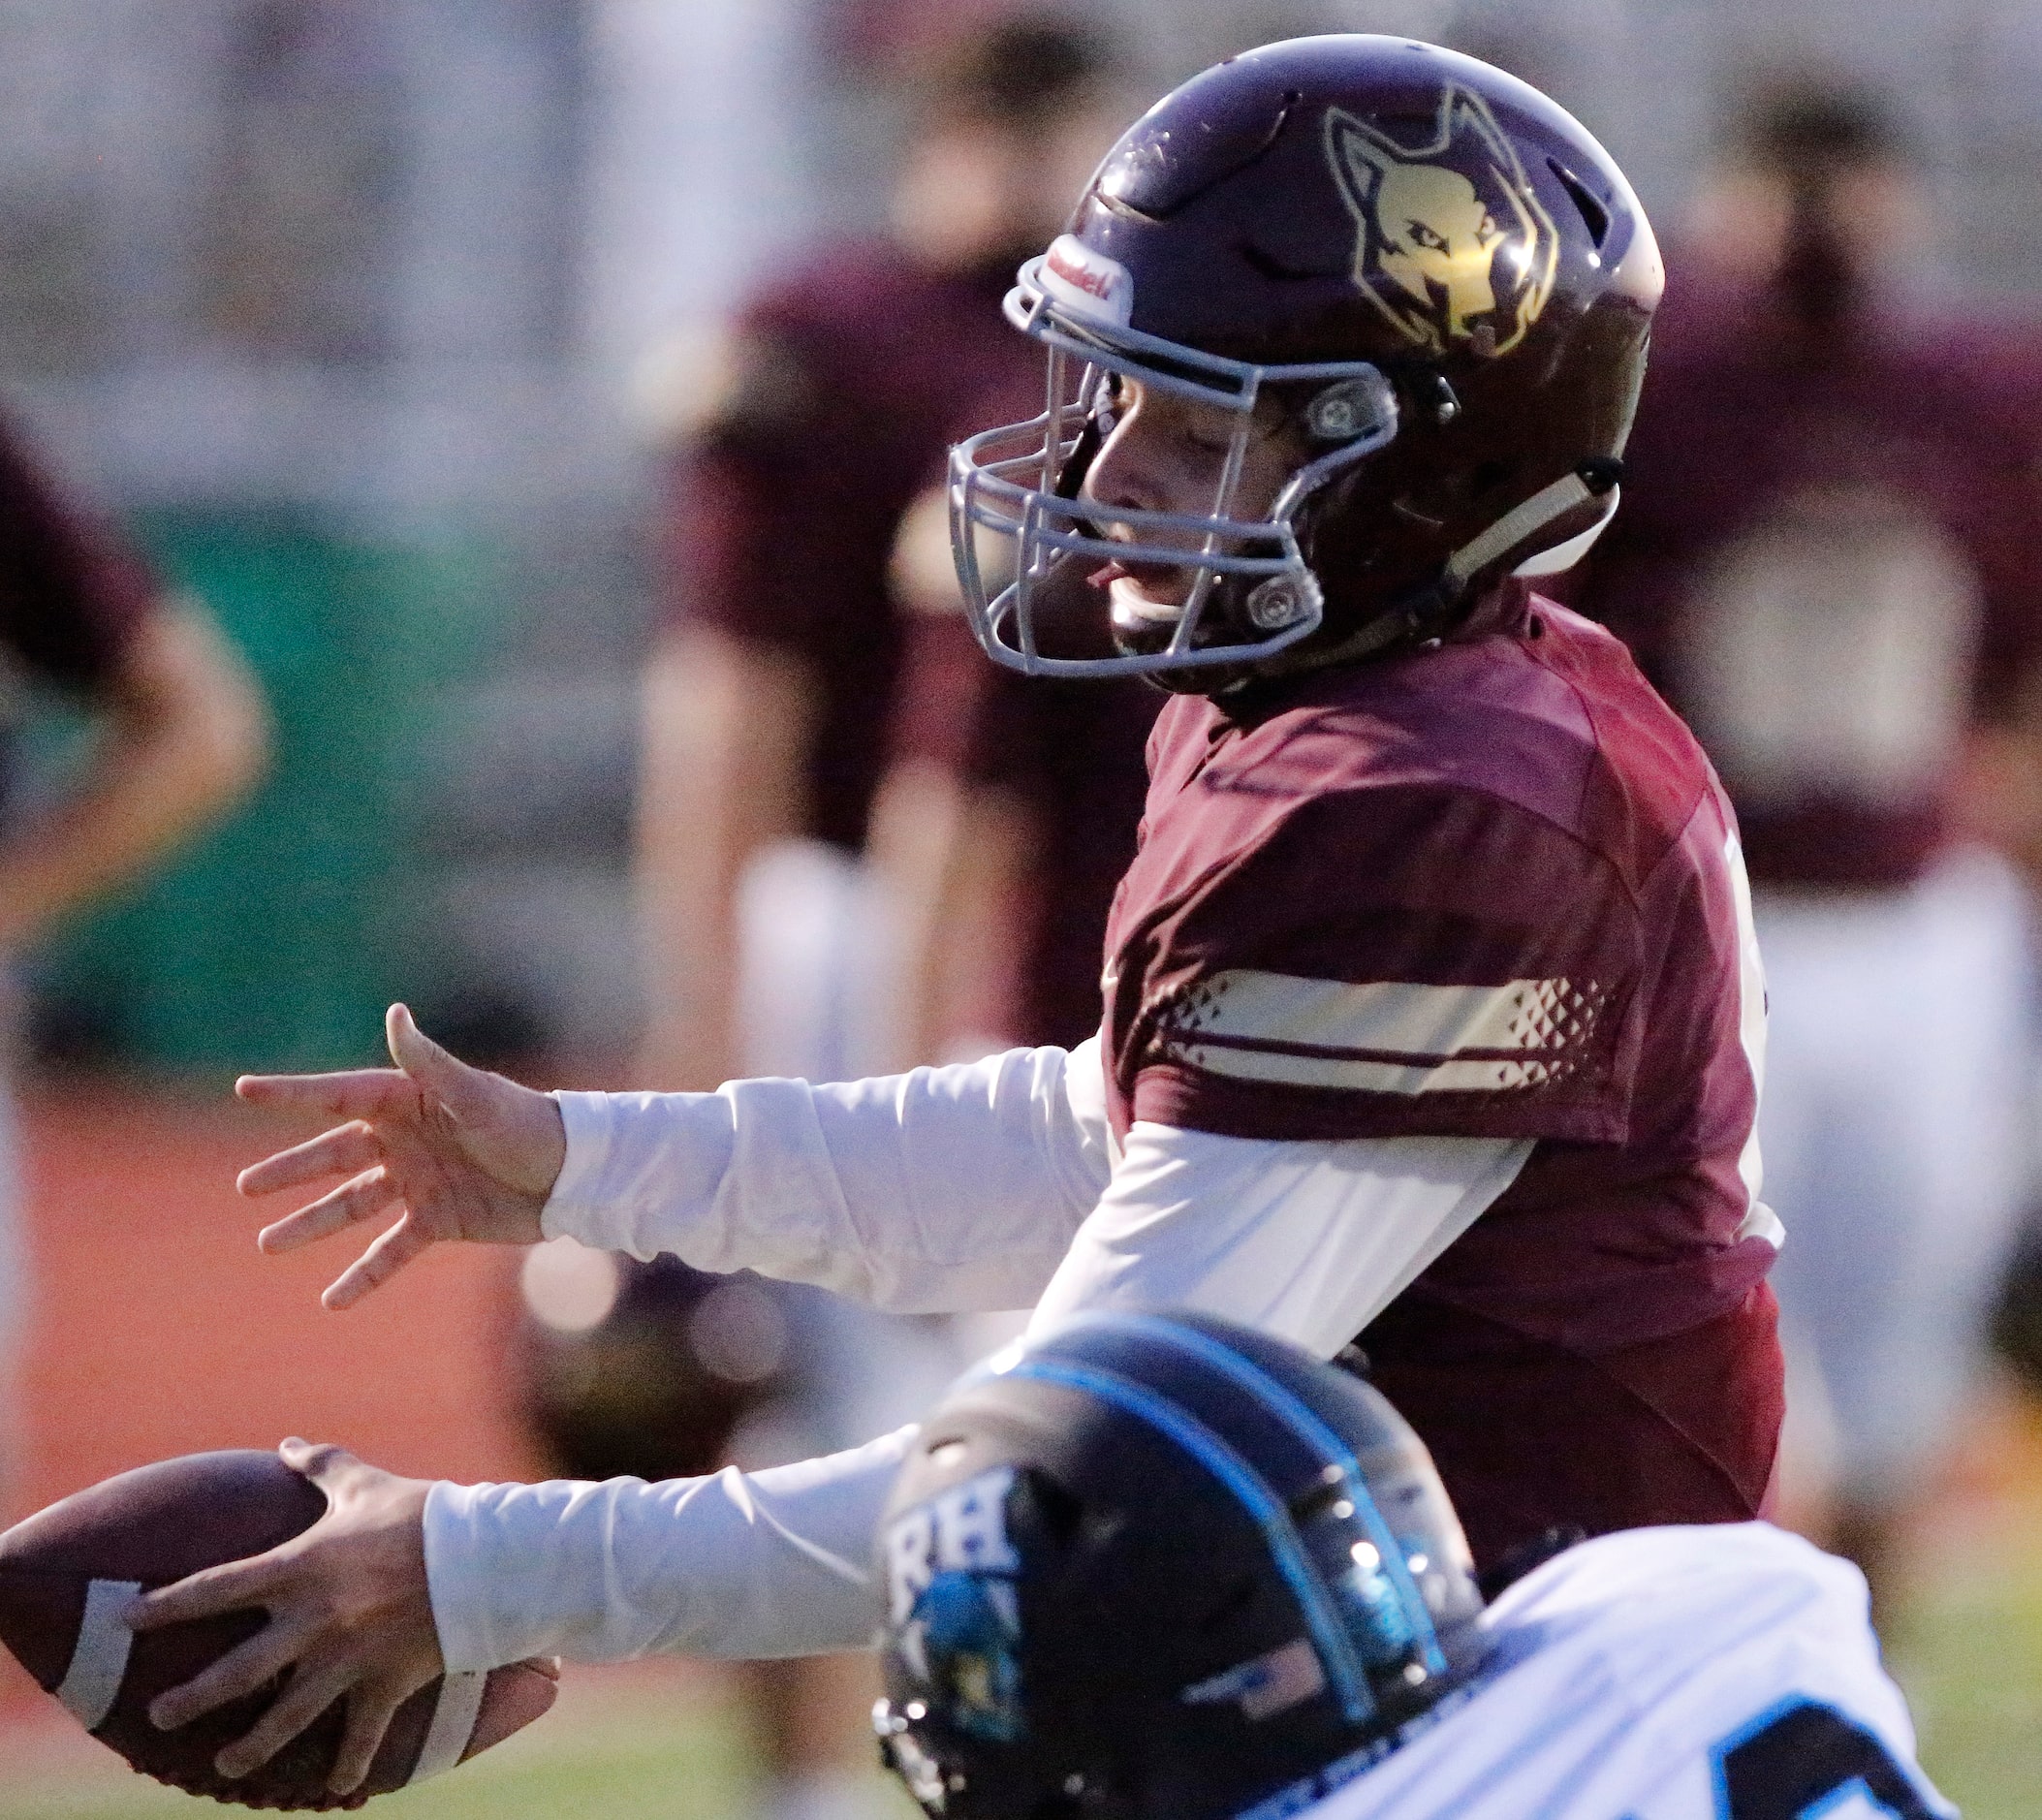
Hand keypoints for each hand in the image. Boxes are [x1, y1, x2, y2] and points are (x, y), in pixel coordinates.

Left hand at [125, 1440, 439, 1795]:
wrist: (482, 1556)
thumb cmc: (420, 1514)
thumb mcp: (364, 1484)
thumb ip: (322, 1466)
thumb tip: (286, 1445)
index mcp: (301, 1569)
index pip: (216, 1589)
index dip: (167, 1604)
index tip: (130, 1619)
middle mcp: (313, 1621)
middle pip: (236, 1673)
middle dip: (192, 1700)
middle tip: (158, 1716)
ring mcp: (347, 1659)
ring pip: (286, 1718)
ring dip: (252, 1748)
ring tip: (224, 1768)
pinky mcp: (385, 1683)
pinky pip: (362, 1735)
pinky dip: (350, 1765)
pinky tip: (336, 1788)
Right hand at [238, 1003, 566, 1308]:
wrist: (575, 1173)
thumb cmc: (527, 1122)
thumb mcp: (474, 1094)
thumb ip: (429, 1062)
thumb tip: (395, 1013)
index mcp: (409, 1103)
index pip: (338, 1096)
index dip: (292, 1093)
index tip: (244, 1089)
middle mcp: (406, 1141)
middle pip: (334, 1156)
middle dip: (290, 1171)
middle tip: (245, 1188)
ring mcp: (419, 1183)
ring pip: (351, 1206)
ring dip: (310, 1223)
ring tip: (267, 1243)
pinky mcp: (440, 1221)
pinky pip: (390, 1252)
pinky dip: (363, 1276)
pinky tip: (331, 1300)